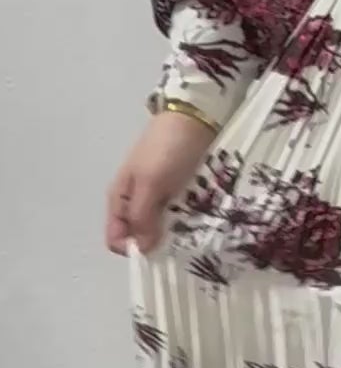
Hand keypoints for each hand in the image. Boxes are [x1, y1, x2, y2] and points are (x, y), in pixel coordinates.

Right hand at [105, 112, 214, 255]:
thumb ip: (142, 216)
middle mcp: (135, 201)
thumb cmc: (167, 149)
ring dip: (174, 232)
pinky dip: (186, 221)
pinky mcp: (177, 191)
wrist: (193, 118)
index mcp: (119, 199)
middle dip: (156, 241)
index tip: (156, 246)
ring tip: (192, 227)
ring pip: (160, 228)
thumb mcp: (151, 184)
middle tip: (179, 237)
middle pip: (139, 235)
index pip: (116, 238)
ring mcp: (157, 196)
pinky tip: (199, 218)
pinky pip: (177, 216)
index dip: (132, 248)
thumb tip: (140, 250)